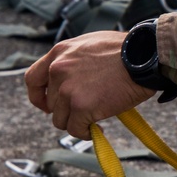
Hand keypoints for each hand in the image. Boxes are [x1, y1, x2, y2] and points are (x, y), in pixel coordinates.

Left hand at [25, 32, 154, 138]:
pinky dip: (85, 132)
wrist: (144, 56)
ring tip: (95, 118)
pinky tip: (98, 128)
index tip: (47, 106)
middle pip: (52, 104)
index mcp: (59, 53)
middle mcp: (58, 70)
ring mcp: (68, 89)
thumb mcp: (90, 44)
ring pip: (61, 119)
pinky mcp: (81, 106)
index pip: (32, 79)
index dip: (38, 97)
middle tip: (85, 111)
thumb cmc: (126, 49)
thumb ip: (73, 60)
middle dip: (67, 110)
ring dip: (77, 121)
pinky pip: (75, 129)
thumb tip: (70, 80)